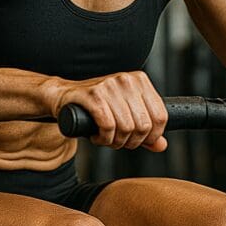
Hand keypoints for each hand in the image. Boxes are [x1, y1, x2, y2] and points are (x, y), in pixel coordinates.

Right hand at [50, 71, 167, 151]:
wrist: (64, 96)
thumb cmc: (97, 106)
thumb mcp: (126, 114)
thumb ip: (145, 130)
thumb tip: (162, 145)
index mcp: (140, 81)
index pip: (160, 116)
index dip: (152, 136)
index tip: (139, 141)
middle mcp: (127, 80)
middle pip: (143, 125)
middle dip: (132, 142)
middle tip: (119, 142)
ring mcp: (110, 85)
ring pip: (126, 128)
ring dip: (116, 142)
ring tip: (107, 139)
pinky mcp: (93, 94)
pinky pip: (108, 126)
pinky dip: (104, 138)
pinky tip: (98, 137)